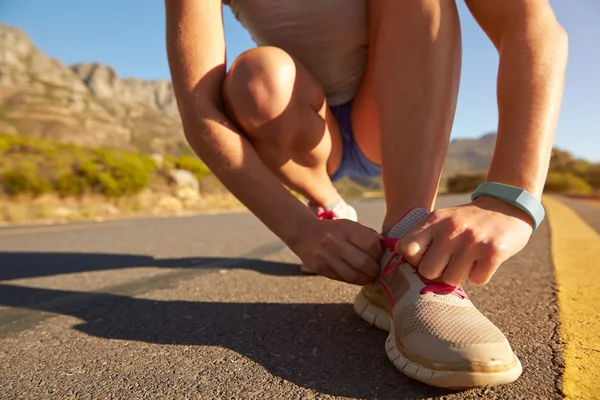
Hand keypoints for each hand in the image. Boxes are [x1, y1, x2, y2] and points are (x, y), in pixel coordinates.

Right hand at [294, 219, 382, 284]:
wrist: (304, 233)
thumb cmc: (333, 230)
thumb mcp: (350, 226)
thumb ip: (368, 236)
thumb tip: (387, 248)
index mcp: (346, 228)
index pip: (371, 244)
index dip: (379, 253)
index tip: (379, 256)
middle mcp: (334, 241)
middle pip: (363, 262)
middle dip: (374, 270)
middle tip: (377, 270)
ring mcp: (326, 256)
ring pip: (353, 275)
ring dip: (366, 279)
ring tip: (370, 277)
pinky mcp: (320, 268)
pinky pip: (342, 279)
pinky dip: (354, 280)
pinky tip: (358, 277)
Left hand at [397, 197, 533, 285]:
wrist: (507, 206)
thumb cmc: (467, 221)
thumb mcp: (442, 220)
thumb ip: (422, 237)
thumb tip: (398, 253)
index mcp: (434, 221)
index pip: (406, 249)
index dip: (415, 260)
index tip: (427, 257)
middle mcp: (450, 230)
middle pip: (427, 271)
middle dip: (438, 272)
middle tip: (450, 262)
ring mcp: (472, 241)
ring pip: (452, 280)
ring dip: (460, 275)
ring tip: (468, 259)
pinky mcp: (494, 251)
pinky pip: (477, 280)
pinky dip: (480, 275)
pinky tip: (483, 260)